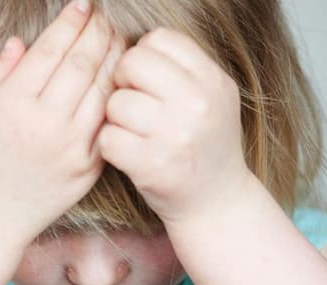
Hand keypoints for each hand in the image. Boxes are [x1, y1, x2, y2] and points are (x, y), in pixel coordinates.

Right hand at [0, 1, 123, 243]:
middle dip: (98, 32)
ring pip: (103, 90)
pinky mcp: (89, 166)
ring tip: (118, 39)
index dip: (70, 22)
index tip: (81, 4)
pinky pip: (109, 122)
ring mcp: (72, 148)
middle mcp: (46, 124)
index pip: (51, 50)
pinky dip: (117, 96)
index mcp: (13, 105)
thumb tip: (21, 43)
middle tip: (105, 15)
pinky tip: (120, 79)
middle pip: (83, 64)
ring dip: (114, 59)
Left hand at [100, 29, 252, 226]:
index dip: (144, 56)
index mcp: (213, 81)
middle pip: (133, 63)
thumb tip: (134, 46)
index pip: (160, 39)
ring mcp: (174, 136)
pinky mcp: (151, 166)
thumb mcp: (214, 99)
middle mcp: (197, 105)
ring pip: (116, 102)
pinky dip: (111, 145)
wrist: (218, 203)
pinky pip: (108, 137)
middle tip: (133, 103)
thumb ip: (183, 69)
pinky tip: (127, 153)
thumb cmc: (204, 146)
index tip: (148, 79)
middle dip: (124, 81)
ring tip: (134, 131)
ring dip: (116, 117)